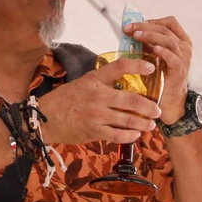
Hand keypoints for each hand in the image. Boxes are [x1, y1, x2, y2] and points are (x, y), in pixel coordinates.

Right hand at [38, 57, 161, 145]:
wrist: (44, 119)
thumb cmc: (64, 100)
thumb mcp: (82, 83)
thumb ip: (101, 82)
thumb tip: (122, 81)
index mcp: (94, 79)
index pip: (120, 67)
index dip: (138, 64)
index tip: (151, 67)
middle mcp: (97, 95)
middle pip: (132, 99)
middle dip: (150, 107)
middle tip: (157, 110)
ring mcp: (97, 115)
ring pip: (129, 120)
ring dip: (144, 123)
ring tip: (150, 124)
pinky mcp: (94, 131)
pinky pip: (119, 135)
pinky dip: (130, 136)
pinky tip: (135, 135)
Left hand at [127, 15, 192, 121]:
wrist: (169, 101)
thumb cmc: (159, 77)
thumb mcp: (153, 56)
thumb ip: (146, 44)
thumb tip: (129, 31)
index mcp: (180, 41)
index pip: (170, 22)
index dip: (153, 21)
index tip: (136, 24)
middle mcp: (184, 47)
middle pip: (165, 29)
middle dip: (145, 27)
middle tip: (128, 29)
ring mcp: (184, 58)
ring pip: (168, 40)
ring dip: (151, 36)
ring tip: (136, 36)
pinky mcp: (180, 71)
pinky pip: (173, 58)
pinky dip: (163, 52)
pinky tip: (153, 49)